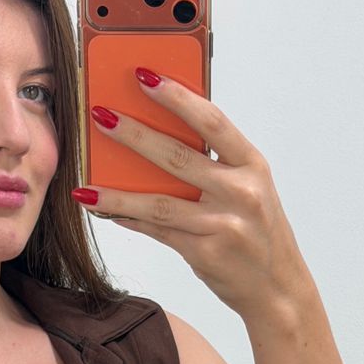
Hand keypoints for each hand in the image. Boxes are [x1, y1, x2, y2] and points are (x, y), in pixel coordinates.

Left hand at [71, 68, 309, 319]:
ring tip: (84, 183)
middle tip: (99, 116)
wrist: (278, 288)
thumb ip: (214, 166)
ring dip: (116, 191)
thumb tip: (157, 142)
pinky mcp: (204, 253)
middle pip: (177, 157)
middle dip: (134, 134)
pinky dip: (129, 219)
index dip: (176, 97)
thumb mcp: (249, 190)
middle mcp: (241, 192)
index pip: (211, 121)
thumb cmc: (258, 232)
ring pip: (159, 202)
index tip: (144, 76)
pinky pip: (157, 231)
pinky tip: (105, 210)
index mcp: (253, 165)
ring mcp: (223, 224)